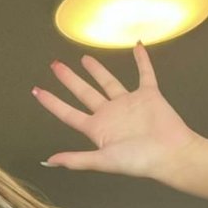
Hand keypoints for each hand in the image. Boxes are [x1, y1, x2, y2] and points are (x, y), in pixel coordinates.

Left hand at [32, 43, 197, 179]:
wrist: (171, 154)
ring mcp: (128, 103)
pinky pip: (145, 73)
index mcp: (97, 129)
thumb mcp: (103, 161)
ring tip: (85, 58)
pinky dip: (142, 60)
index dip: (52, 102)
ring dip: (97, 70)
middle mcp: (110, 114)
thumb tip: (50, 161)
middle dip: (69, 79)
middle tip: (56, 65)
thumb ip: (77, 159)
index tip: (36, 91)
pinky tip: (137, 46)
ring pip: (109, 82)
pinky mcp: (149, 95)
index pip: (68, 113)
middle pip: (84, 92)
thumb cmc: (139, 161)